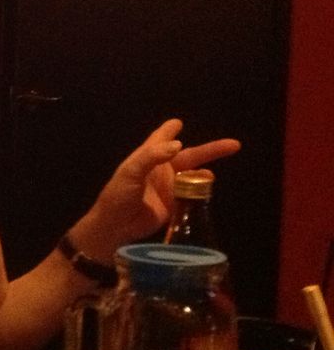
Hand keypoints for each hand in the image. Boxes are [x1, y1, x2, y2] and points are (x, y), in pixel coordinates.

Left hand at [73, 119, 240, 257]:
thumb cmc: (118, 196)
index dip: (169, 131)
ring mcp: (169, 188)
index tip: (177, 122)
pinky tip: (209, 184)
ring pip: (194, 175)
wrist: (116, 227)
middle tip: (234, 144)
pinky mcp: (174, 204)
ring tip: (214, 171)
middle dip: (209, 150)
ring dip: (205, 170)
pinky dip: (203, 189)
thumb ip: (152, 156)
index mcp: (147, 159)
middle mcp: (160, 171)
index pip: (160, 140)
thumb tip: (178, 145)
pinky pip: (193, 194)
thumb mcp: (130, 172)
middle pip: (189, 156)